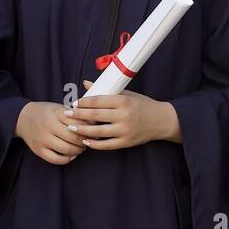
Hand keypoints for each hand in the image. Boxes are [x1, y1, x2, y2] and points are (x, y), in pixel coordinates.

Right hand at [16, 101, 87, 164]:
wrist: (22, 117)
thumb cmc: (46, 112)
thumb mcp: (59, 108)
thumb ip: (74, 115)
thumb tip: (94, 123)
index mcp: (56, 113)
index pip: (78, 123)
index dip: (89, 129)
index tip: (94, 131)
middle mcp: (49, 126)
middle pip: (74, 138)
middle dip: (84, 141)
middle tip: (88, 141)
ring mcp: (43, 139)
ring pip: (66, 150)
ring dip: (77, 151)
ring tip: (80, 148)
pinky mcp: (38, 150)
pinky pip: (55, 159)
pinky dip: (66, 159)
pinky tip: (71, 155)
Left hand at [64, 81, 180, 149]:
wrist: (161, 120)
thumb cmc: (142, 105)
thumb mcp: (126, 94)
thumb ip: (106, 90)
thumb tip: (86, 83)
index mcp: (123, 101)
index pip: (98, 101)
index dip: (83, 102)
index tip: (74, 103)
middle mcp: (123, 115)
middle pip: (95, 115)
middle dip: (79, 115)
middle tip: (67, 114)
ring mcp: (124, 130)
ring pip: (98, 131)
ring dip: (82, 130)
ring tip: (71, 128)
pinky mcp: (126, 142)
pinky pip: (106, 144)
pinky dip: (95, 144)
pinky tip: (86, 141)